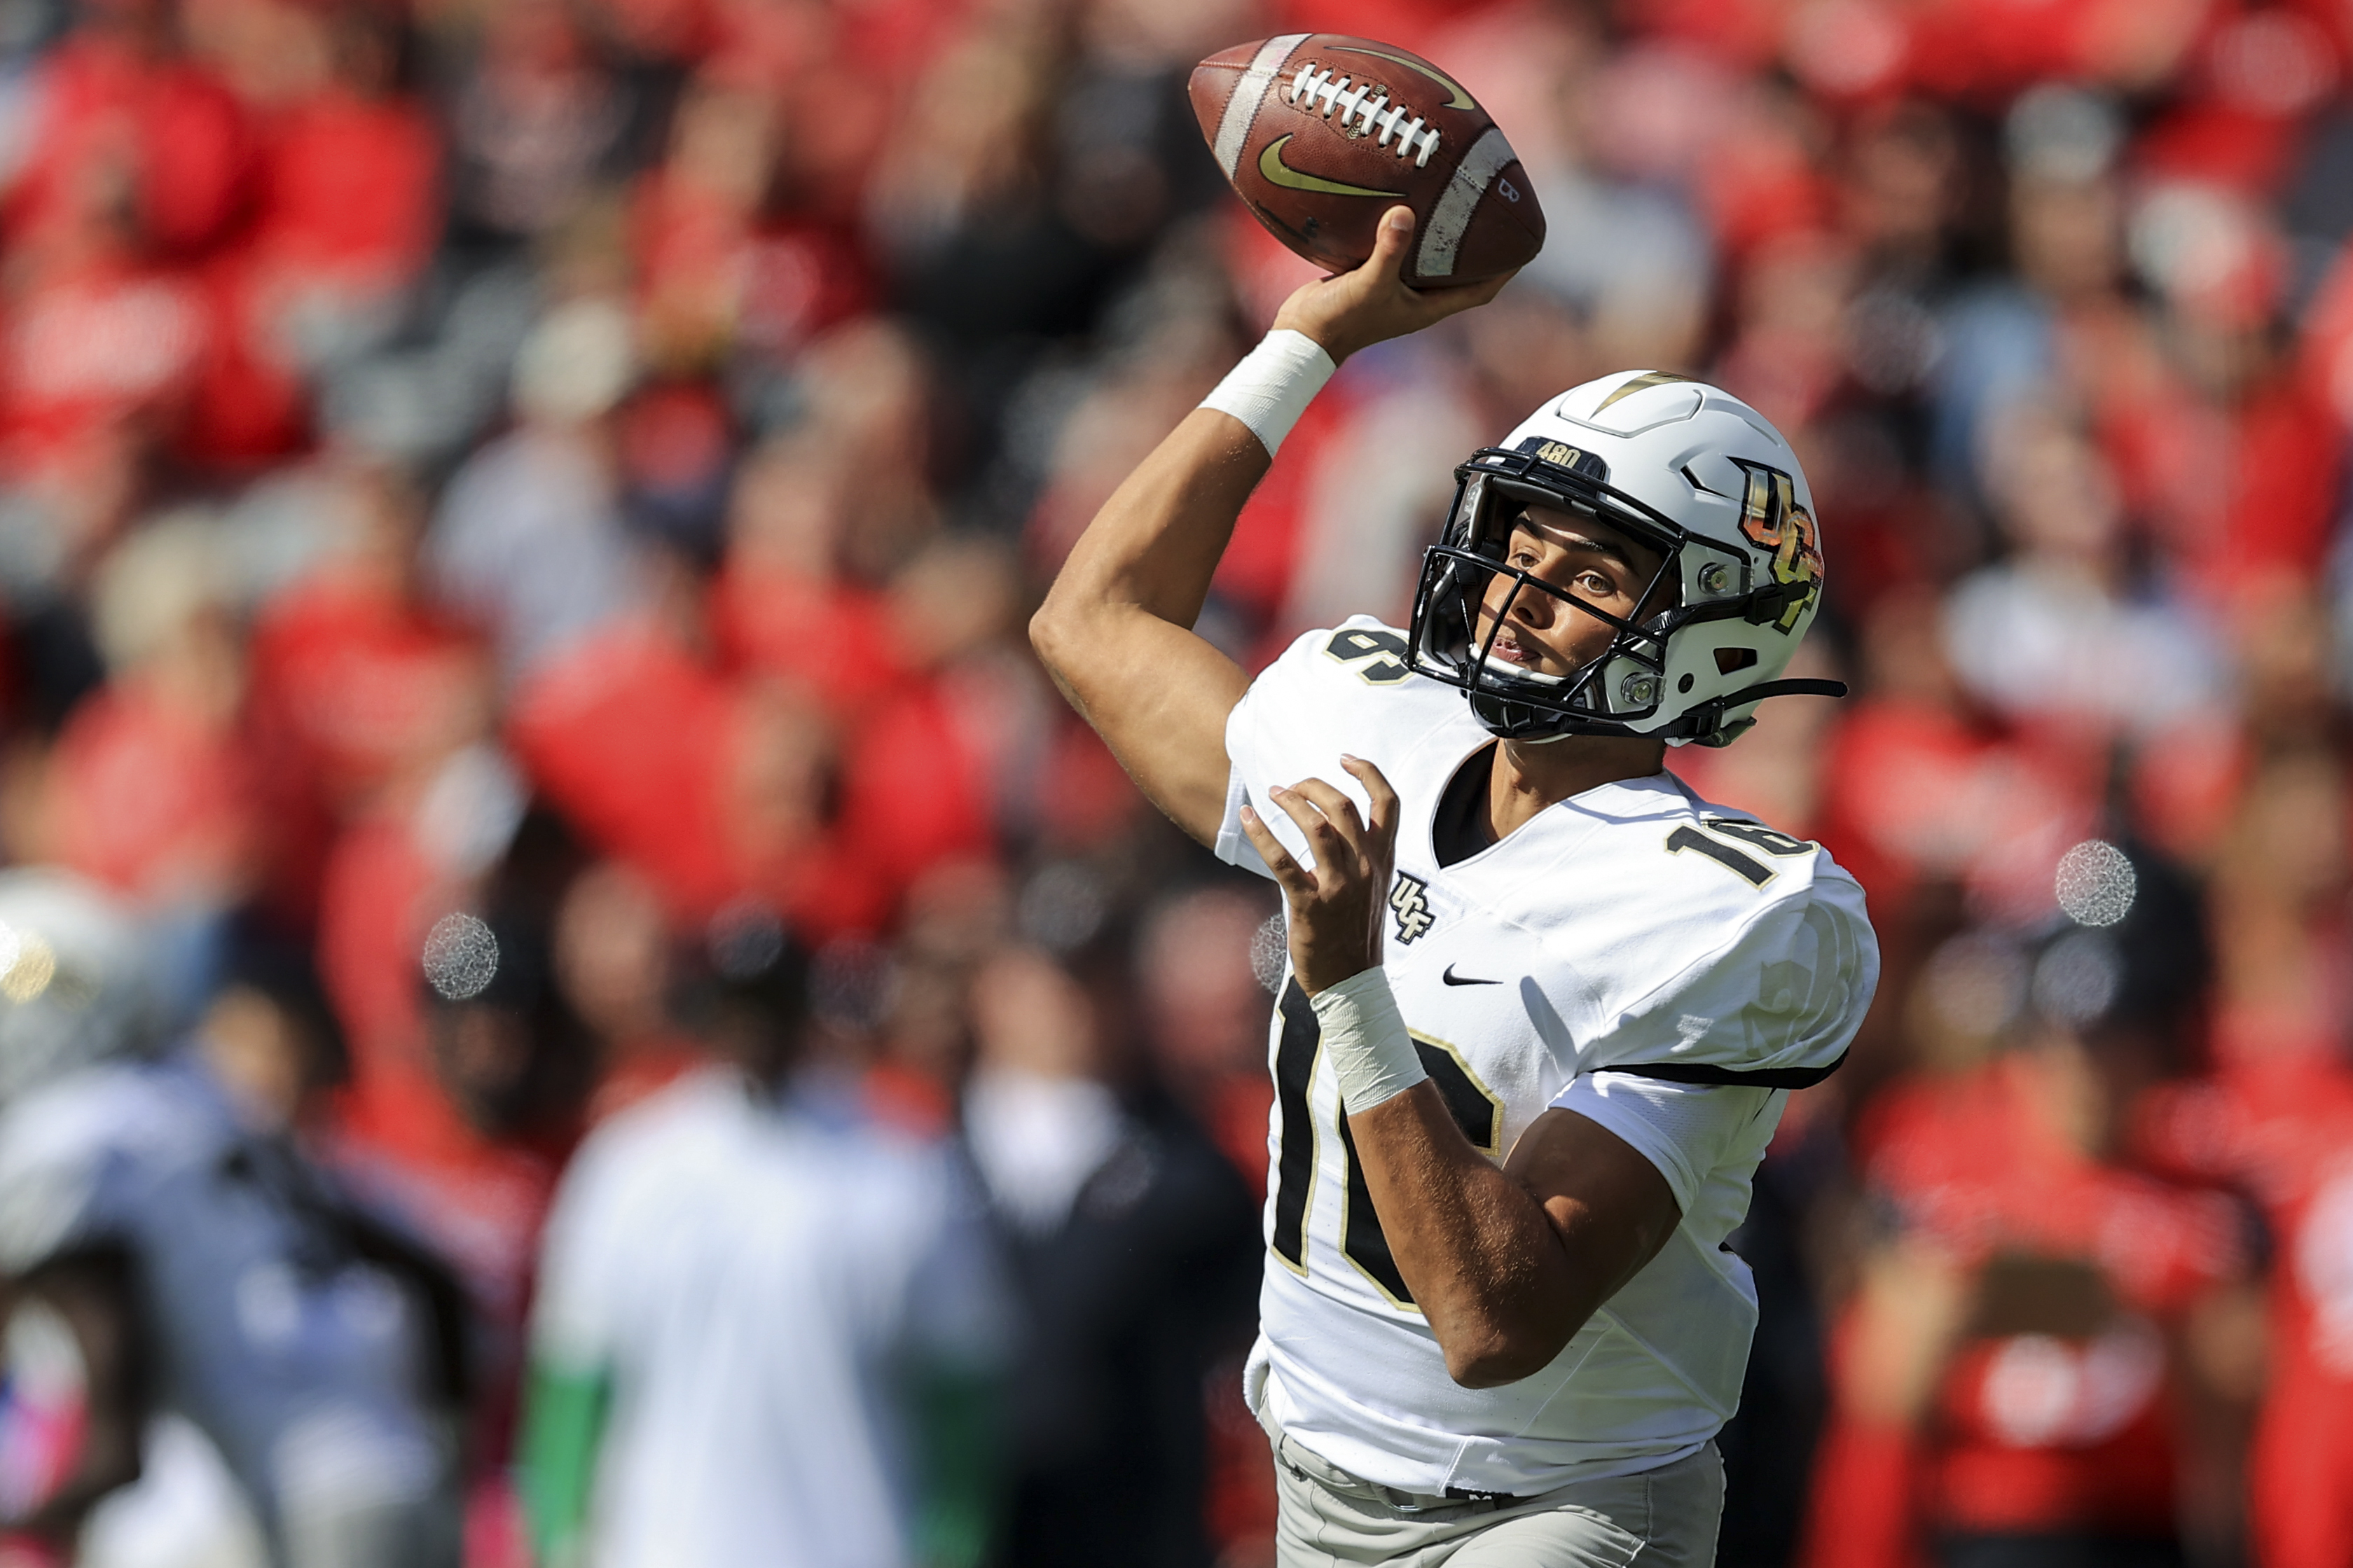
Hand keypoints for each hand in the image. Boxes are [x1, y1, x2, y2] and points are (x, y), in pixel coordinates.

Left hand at [1238, 756, 1400, 993]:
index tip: (1344, 758)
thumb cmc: (1356, 933)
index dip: (1368, 772)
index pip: (1388, 803)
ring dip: (1291, 802)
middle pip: (1345, 806)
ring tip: (1272, 794)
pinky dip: (1262, 832)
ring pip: (1318, 827)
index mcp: (1383, 861)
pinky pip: (1282, 860)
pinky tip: (1249, 816)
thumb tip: (1335, 824)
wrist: (1352, 983)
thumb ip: (1363, 856)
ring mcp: (1340, 887)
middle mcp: (1366, 869)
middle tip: (1291, 786)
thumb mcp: (1373, 889)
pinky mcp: (1310, 905)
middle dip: (1314, 786)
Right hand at [1272, 206, 1516, 363]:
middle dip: (1483, 243)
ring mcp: (1396, 288)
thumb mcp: (1366, 284)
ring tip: (1457, 195)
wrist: (1300, 337)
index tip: (1526, 241)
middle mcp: (1418, 297)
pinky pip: (1400, 248)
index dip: (1508, 268)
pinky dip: (1407, 228)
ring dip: (1446, 232)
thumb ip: (1388, 251)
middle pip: (1463, 269)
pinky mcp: (1373, 276)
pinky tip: (1405, 198)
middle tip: (1494, 205)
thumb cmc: (1338, 321)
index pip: (1483, 289)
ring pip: (1431, 257)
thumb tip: (1406, 213)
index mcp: (1429, 306)